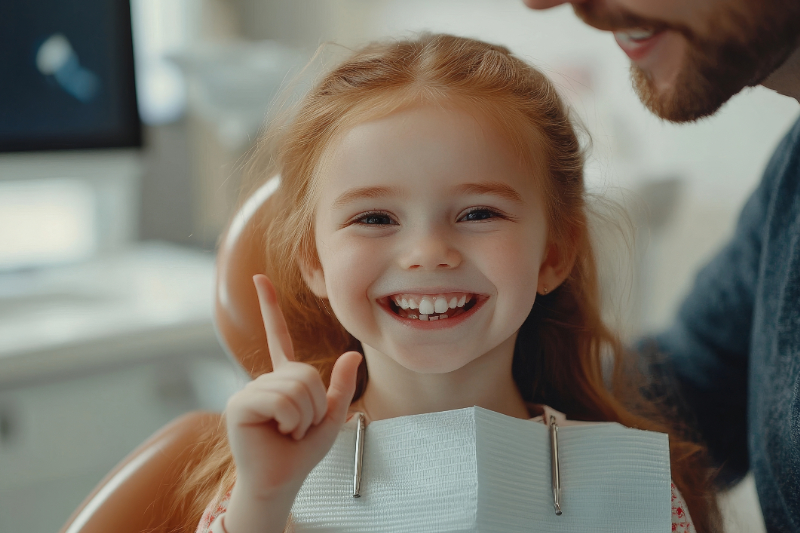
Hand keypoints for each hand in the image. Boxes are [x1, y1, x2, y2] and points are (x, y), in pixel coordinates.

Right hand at [225, 274, 361, 500]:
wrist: (280, 482)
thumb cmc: (301, 453)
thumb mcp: (330, 418)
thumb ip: (340, 387)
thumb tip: (353, 355)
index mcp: (283, 380)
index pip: (279, 337)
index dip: (270, 307)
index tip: (260, 278)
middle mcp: (264, 381)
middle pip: (305, 373)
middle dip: (314, 405)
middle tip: (300, 428)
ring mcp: (249, 392)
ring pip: (294, 387)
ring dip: (303, 416)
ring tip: (289, 432)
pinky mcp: (239, 405)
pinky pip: (279, 400)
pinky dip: (289, 420)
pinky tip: (278, 432)